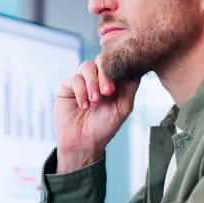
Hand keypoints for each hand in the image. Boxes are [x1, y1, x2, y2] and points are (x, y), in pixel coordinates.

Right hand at [55, 59, 139, 173]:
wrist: (84, 143)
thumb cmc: (104, 127)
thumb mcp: (124, 107)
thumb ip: (130, 86)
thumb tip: (136, 67)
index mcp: (112, 80)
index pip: (116, 63)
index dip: (118, 68)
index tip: (119, 85)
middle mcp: (97, 77)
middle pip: (101, 60)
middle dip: (105, 74)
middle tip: (108, 92)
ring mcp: (82, 80)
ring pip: (87, 66)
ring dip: (92, 83)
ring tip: (95, 101)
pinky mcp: (67, 86)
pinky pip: (74, 78)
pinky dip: (80, 91)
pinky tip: (84, 105)